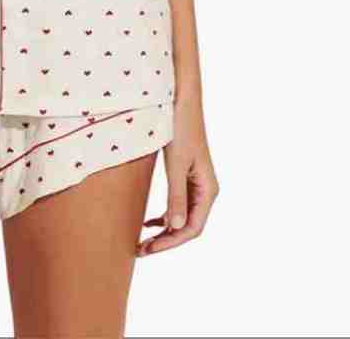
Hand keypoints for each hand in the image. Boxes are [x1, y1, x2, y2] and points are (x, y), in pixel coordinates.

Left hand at [138, 95, 217, 256]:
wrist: (181, 100)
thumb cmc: (180, 128)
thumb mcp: (176, 163)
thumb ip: (176, 195)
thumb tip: (175, 226)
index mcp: (208, 190)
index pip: (193, 228)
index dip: (171, 242)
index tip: (149, 248)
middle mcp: (205, 189)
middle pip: (187, 226)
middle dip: (165, 240)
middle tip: (140, 250)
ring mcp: (196, 183)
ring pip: (182, 216)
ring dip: (164, 230)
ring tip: (143, 241)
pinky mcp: (186, 174)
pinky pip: (178, 203)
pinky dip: (164, 215)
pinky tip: (149, 221)